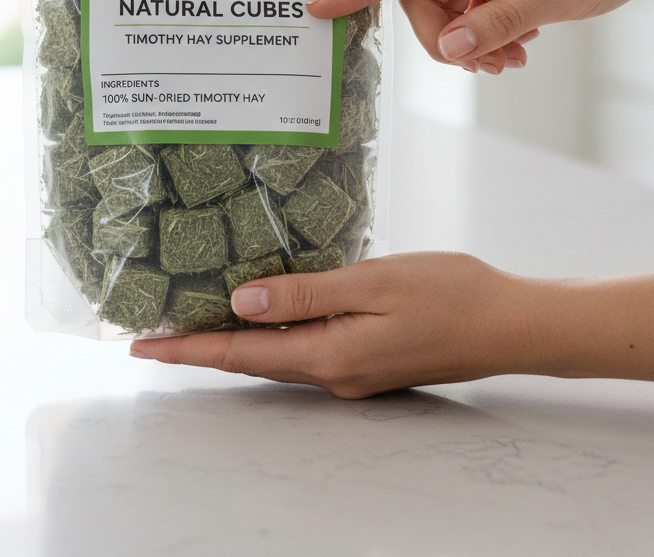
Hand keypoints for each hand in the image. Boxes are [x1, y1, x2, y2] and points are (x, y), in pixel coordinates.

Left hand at [129, 254, 653, 396]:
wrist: (510, 323)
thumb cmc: (448, 293)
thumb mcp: (373, 283)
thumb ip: (306, 295)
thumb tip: (242, 304)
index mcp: (329, 354)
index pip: (240, 353)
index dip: (189, 349)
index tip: (143, 348)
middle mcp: (334, 371)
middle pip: (251, 361)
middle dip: (201, 349)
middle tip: (155, 338)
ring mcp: (353, 371)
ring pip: (275, 358)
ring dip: (233, 344)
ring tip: (195, 324)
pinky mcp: (368, 360)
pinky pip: (303, 351)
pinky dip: (272, 338)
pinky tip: (265, 317)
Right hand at [307, 0, 653, 72]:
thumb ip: (502, 22)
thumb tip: (452, 48)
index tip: (320, 7)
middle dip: (448, 41)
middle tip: (489, 67)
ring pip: (445, 10)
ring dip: (471, 43)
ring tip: (513, 61)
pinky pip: (469, 8)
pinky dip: (486, 34)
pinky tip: (518, 48)